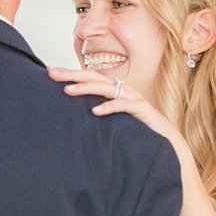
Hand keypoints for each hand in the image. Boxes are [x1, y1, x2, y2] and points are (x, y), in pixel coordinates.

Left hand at [47, 68, 185, 150]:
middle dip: (71, 74)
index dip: (70, 73)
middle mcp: (123, 89)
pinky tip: (95, 112)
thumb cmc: (138, 130)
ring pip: (106, 88)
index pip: (89, 77)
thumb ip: (98, 111)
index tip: (48, 72)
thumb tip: (75, 113)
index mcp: (115, 90)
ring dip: (85, 88)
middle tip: (51, 74)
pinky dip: (109, 107)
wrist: (166, 142)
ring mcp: (133, 98)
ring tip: (67, 91)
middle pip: (94, 77)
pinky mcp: (142, 110)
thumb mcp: (114, 120)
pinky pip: (123, 106)